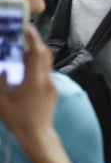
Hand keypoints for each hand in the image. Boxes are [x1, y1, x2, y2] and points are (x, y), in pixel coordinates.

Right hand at [0, 26, 56, 140]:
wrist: (37, 134)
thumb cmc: (17, 119)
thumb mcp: (1, 100)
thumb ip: (0, 81)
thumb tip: (2, 66)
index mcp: (34, 81)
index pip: (37, 54)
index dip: (33, 39)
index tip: (27, 28)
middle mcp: (46, 80)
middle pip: (45, 54)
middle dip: (36, 42)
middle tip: (24, 33)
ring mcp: (52, 85)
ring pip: (47, 62)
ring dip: (37, 52)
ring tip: (24, 46)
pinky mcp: (53, 90)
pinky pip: (46, 71)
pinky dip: (38, 63)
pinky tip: (27, 65)